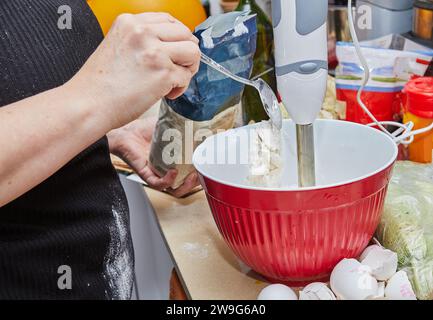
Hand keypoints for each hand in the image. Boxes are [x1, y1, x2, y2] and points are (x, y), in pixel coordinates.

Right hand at [68, 12, 200, 129]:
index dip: (177, 37)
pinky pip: (186, 77)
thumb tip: (171, 47)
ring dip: (188, 68)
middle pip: (185, 34)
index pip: (168, 19)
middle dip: (186, 53)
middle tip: (177, 69)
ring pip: (193, 52)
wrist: (87, 105)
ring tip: (173, 81)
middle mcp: (142, 32)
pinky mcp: (163, 73)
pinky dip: (180, 88)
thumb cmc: (100, 84)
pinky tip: (165, 94)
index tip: (175, 51)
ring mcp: (154, 52)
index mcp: (129, 22)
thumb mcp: (116, 46)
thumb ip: (141, 41)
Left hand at [108, 118, 199, 197]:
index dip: (204, 172)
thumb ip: (187, 121)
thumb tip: (204, 114)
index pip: (194, 172)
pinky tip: (173, 172)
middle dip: (198, 182)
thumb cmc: (146, 130)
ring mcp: (158, 174)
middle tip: (204, 172)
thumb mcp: (171, 124)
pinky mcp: (146, 174)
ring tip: (193, 175)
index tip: (213, 164)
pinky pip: (158, 184)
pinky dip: (167, 180)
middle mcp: (168, 171)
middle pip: (188, 184)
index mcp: (177, 161)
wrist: (126, 130)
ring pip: (174, 189)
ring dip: (186, 185)